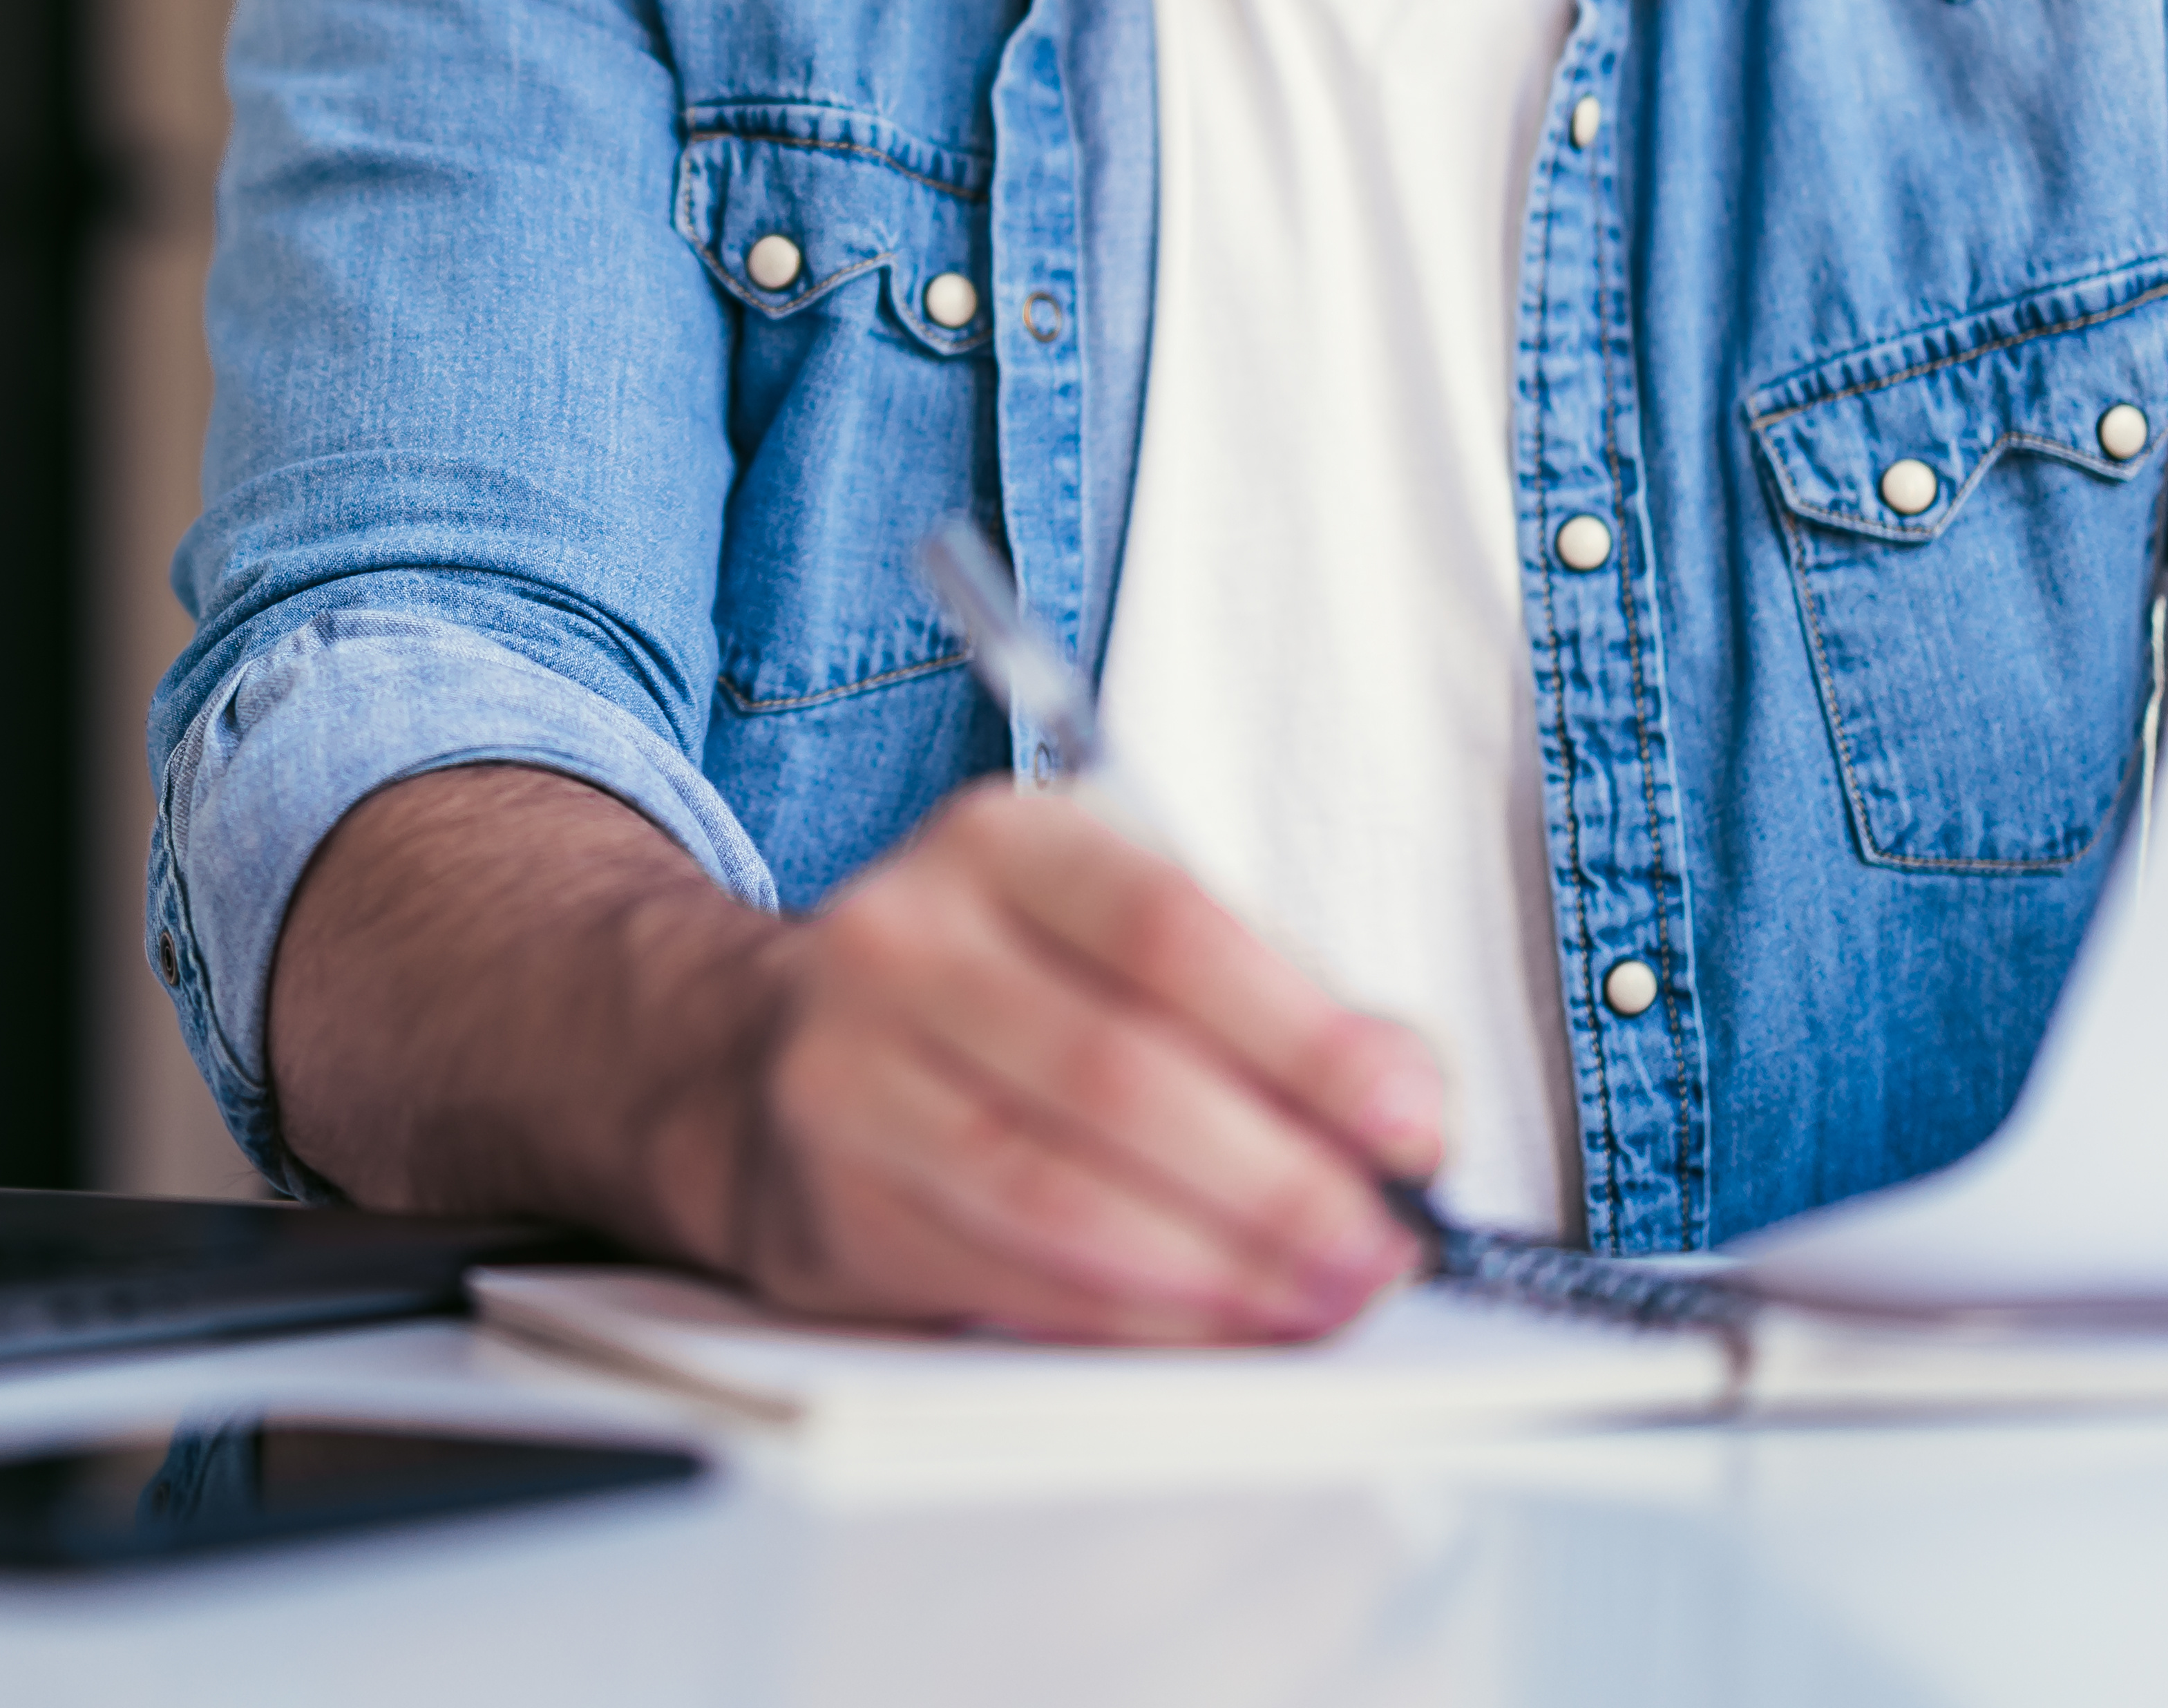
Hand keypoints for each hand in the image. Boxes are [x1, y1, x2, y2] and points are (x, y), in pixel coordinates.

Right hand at [264, 764, 1446, 1345]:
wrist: (759, 1053)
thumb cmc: (990, 997)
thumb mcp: (1112, 939)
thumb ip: (1269, 1003)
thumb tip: (1405, 1098)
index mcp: (1001, 843)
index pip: (1167, 928)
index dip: (1303, 1035)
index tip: (1408, 1121)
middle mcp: (904, 938)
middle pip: (1118, 1072)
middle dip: (1276, 1181)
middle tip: (1378, 1246)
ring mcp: (848, 1071)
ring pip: (1058, 1190)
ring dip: (1215, 1266)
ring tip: (1317, 1299)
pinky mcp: (830, 1200)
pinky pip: (1007, 1274)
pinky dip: (1133, 1316)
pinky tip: (1212, 1325)